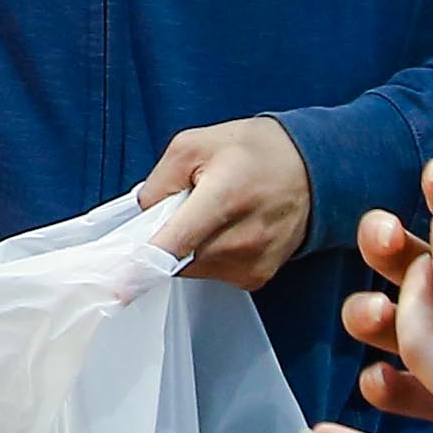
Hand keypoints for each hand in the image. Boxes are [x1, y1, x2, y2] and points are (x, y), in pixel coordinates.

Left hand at [133, 116, 315, 285]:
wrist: (315, 169)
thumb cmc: (256, 152)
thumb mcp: (196, 143)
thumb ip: (160, 179)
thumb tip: (144, 215)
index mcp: (223, 198)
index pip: (174, 244)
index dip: (142, 267)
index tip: (117, 289)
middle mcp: (240, 238)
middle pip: (176, 259)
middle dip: (167, 238)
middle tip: (188, 208)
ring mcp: (251, 263)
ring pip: (192, 269)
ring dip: (190, 247)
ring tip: (216, 214)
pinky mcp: (257, 277)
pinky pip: (213, 274)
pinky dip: (210, 255)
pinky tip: (230, 228)